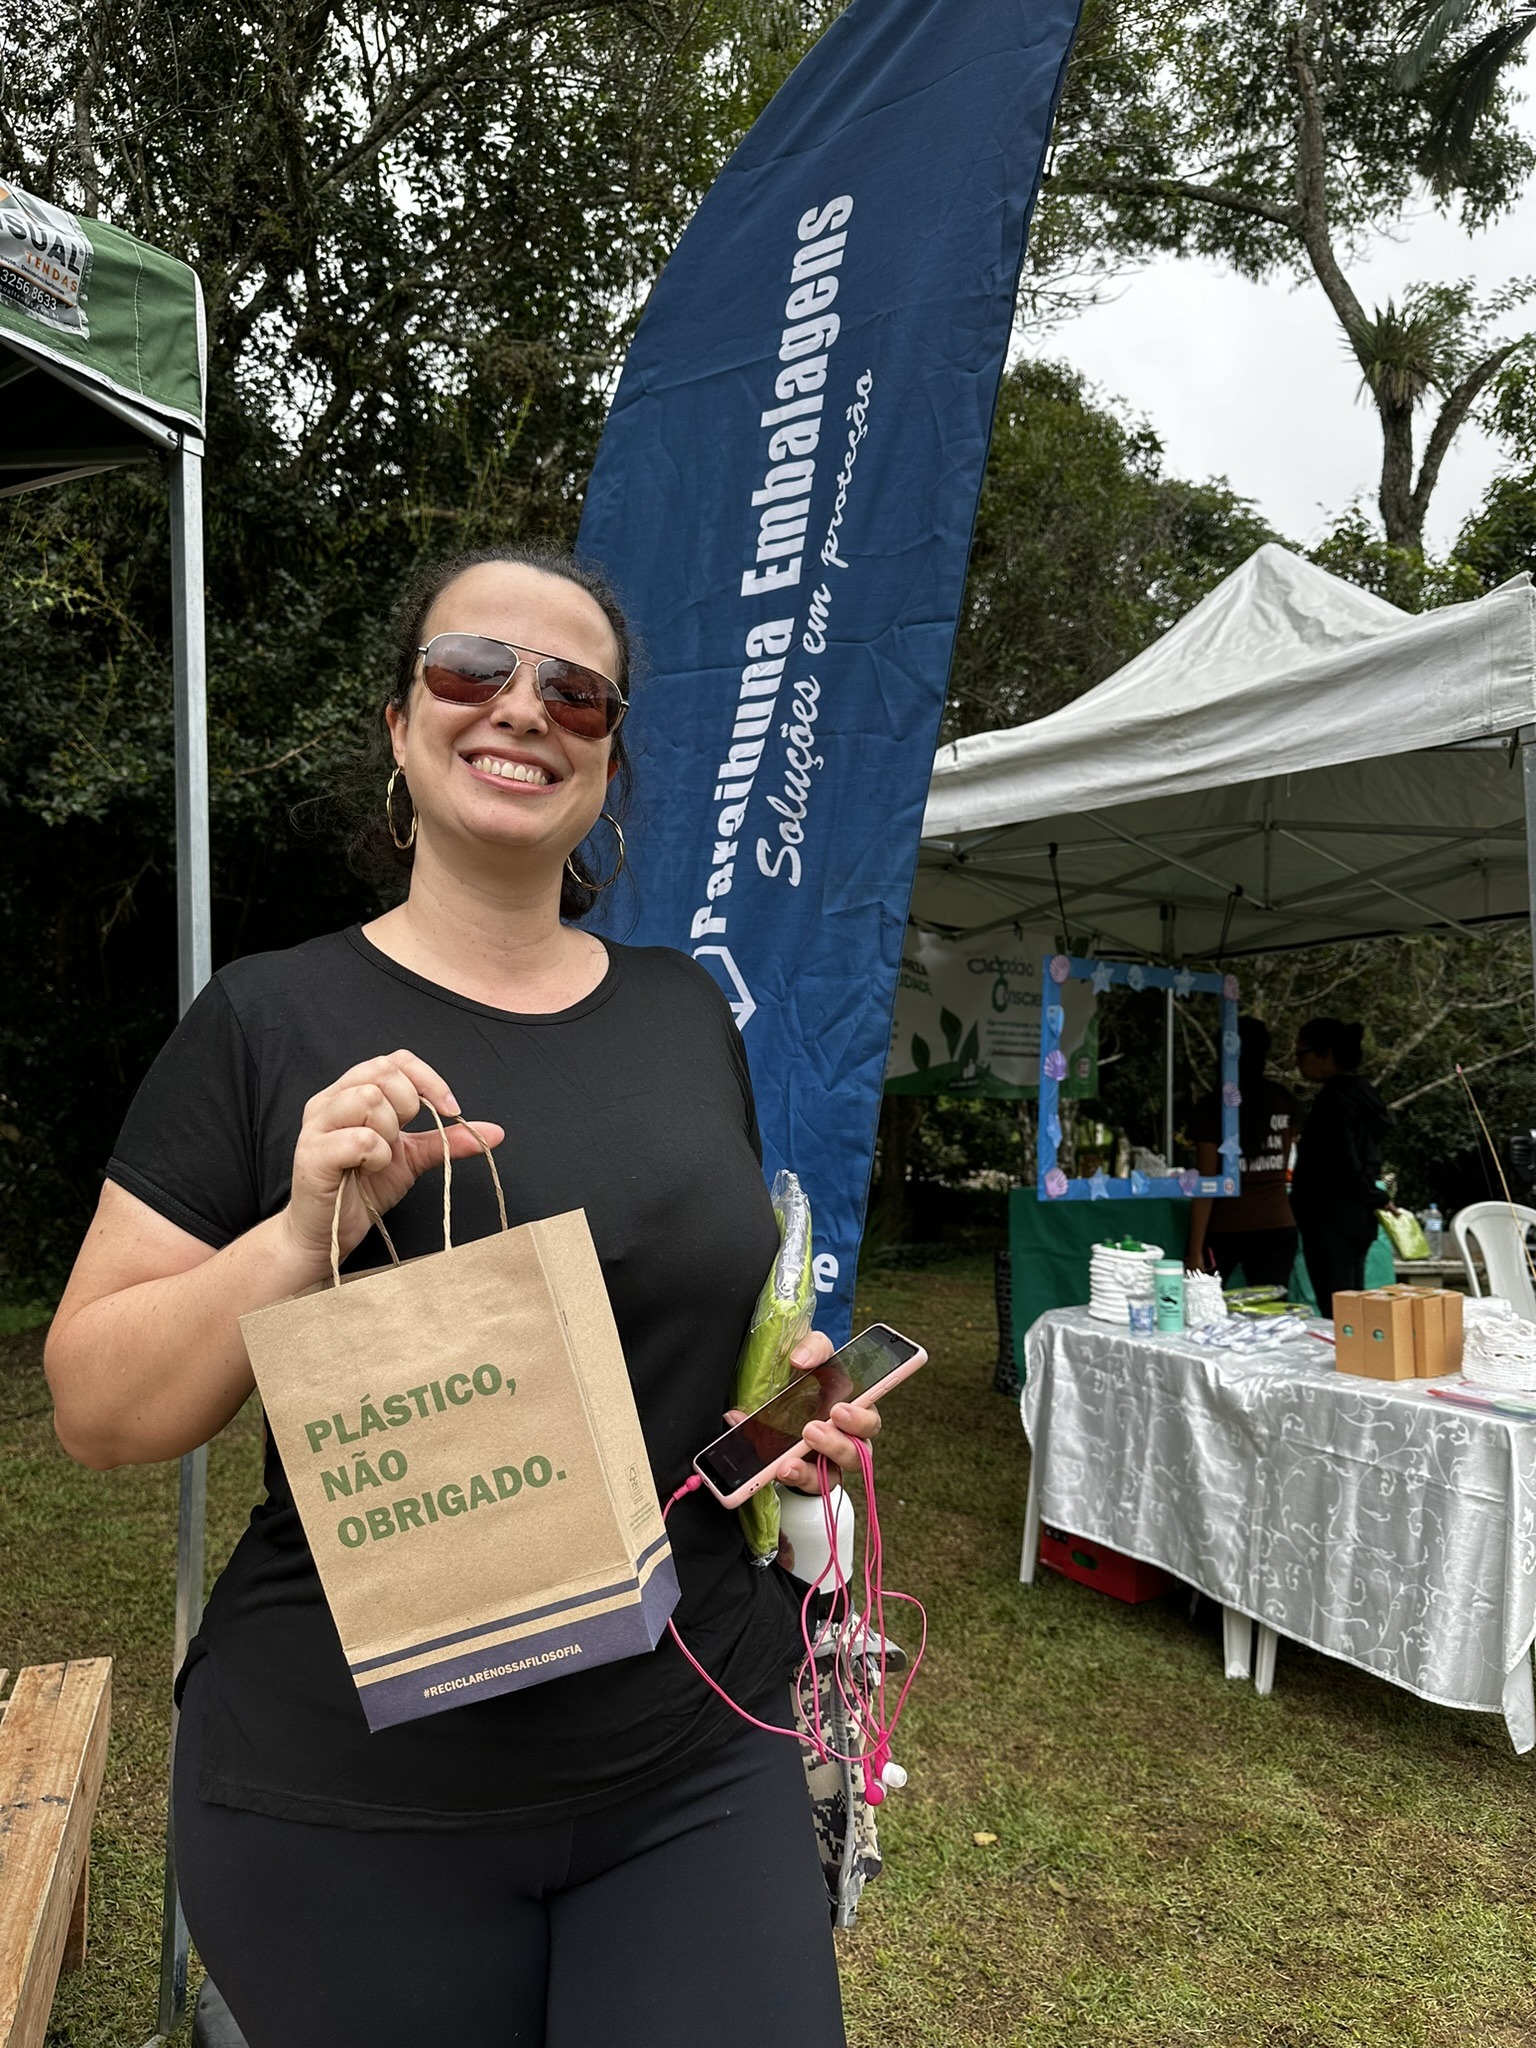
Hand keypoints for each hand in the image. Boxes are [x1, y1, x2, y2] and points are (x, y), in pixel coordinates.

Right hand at [281, 1050, 503, 1274]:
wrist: (329, 1234)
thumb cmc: (363, 1189)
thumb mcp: (412, 1158)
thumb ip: (447, 1140)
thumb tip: (496, 1132)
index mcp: (350, 1092)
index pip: (394, 1059)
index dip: (428, 1079)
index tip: (450, 1110)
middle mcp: (329, 1100)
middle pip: (382, 1071)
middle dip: (409, 1104)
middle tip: (403, 1138)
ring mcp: (317, 1125)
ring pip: (369, 1098)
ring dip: (390, 1131)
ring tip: (382, 1155)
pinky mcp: (312, 1154)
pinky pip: (359, 1138)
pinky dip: (377, 1154)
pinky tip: (369, 1169)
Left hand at [725, 1330, 884, 1496]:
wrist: (777, 1402)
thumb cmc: (807, 1379)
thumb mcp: (813, 1355)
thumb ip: (813, 1347)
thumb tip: (800, 1358)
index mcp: (857, 1407)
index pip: (869, 1418)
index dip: (860, 1418)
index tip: (839, 1410)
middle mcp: (850, 1438)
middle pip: (859, 1451)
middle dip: (837, 1443)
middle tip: (812, 1430)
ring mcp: (831, 1461)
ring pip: (834, 1476)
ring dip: (811, 1469)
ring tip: (789, 1460)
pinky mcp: (812, 1476)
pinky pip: (810, 1485)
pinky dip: (794, 1477)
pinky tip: (777, 1467)